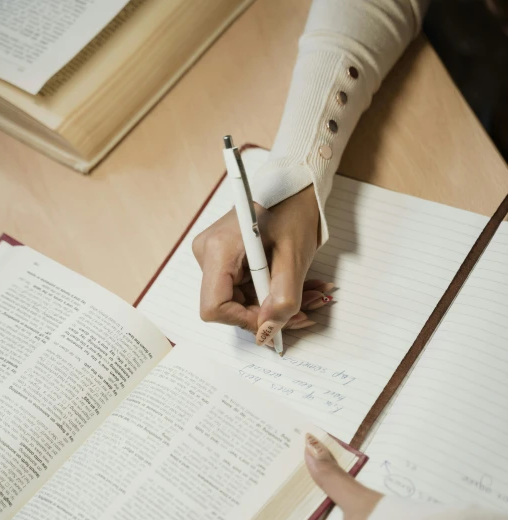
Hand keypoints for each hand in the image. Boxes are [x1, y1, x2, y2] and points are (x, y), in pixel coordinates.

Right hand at [191, 186, 334, 346]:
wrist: (294, 187)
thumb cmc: (292, 210)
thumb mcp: (294, 259)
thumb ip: (282, 299)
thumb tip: (267, 332)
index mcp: (218, 250)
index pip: (215, 307)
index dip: (246, 320)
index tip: (275, 320)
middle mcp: (208, 254)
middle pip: (230, 306)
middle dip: (271, 313)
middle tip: (306, 309)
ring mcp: (215, 258)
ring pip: (243, 300)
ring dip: (279, 303)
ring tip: (311, 294)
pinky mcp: (227, 260)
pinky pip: (248, 288)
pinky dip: (275, 292)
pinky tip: (300, 286)